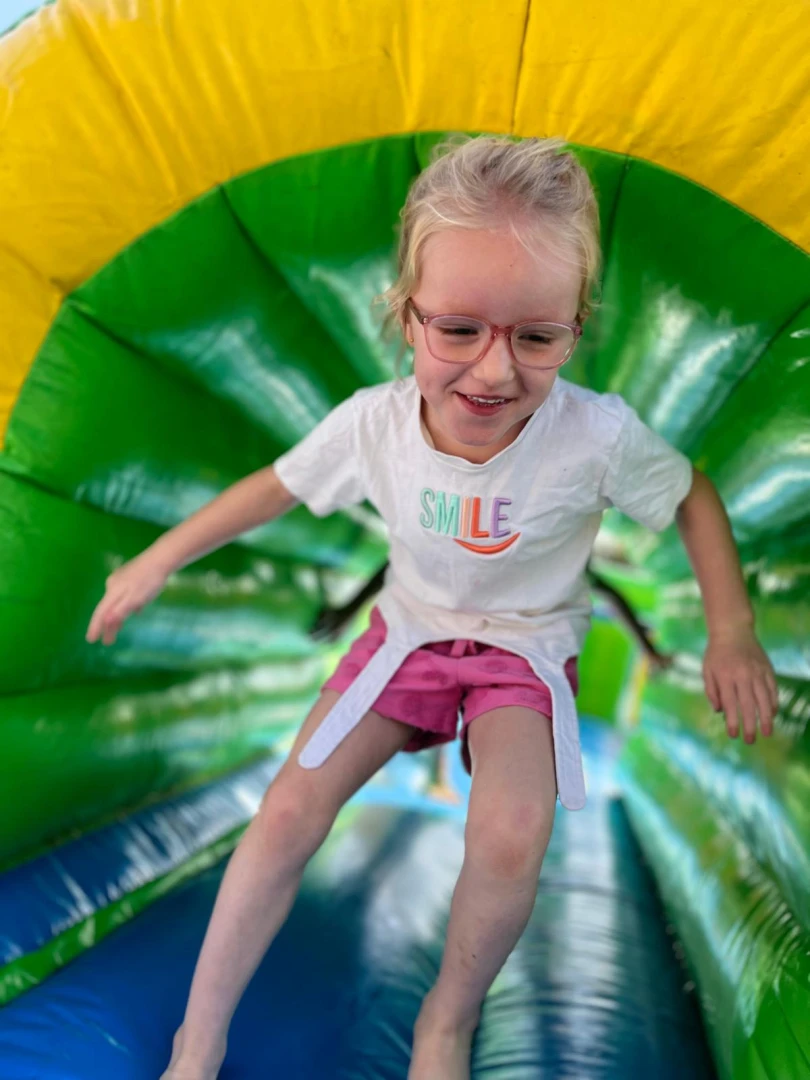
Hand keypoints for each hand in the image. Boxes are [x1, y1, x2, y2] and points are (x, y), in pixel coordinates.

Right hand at [86, 554, 169, 645]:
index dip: (95, 627)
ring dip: (117, 617)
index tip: (90, 640)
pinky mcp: (130, 576)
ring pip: (117, 602)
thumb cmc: (149, 581)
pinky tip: (135, 611)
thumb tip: (105, 621)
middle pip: (108, 609)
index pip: (101, 613)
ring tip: (118, 630)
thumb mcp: (135, 599)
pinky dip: (126, 606)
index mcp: (112, 591)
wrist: (161, 558)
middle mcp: (113, 585)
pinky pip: (125, 596)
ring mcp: (121, 580)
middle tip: (108, 642)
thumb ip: (120, 610)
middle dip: (108, 626)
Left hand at [703, 627, 777, 742]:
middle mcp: (742, 675)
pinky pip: (773, 689)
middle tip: (750, 740)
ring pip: (764, 699)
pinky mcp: (767, 669)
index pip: (729, 704)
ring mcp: (757, 672)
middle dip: (750, 725)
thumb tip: (718, 711)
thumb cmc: (716, 653)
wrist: (733, 629)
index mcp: (725, 676)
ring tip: (767, 732)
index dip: (732, 721)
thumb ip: (711, 691)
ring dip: (767, 718)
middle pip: (748, 705)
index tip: (733, 735)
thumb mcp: (707, 670)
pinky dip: (774, 702)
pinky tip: (773, 714)